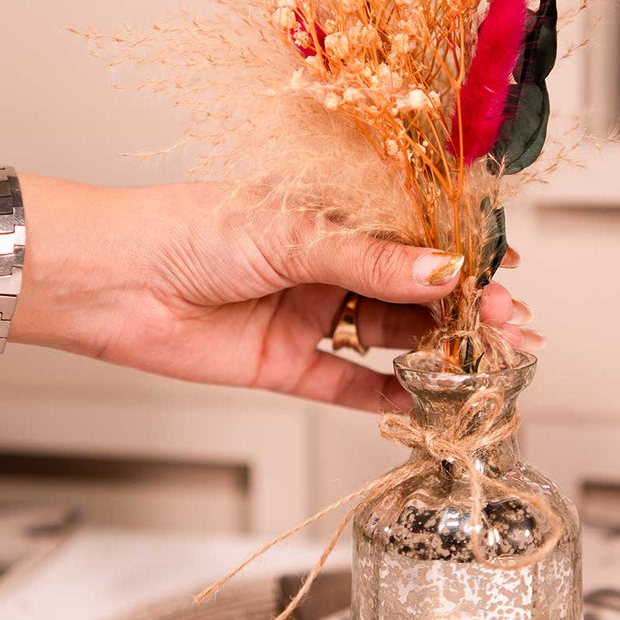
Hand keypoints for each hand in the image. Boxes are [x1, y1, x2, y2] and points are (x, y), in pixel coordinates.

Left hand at [14, 178, 542, 409]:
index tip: (507, 269)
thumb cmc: (190, 230)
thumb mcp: (291, 234)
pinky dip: (384, 396)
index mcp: (330, 217)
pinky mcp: (286, 362)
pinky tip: (423, 402)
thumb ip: (371, 262)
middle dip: (462, 308)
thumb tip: (448, 271)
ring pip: (388, 335)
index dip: (462, 253)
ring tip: (480, 363)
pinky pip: (347, 383)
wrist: (112, 280)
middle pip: (411, 289)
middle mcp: (325, 265)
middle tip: (507, 326)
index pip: (414, 235)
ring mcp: (310, 314)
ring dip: (435, 350)